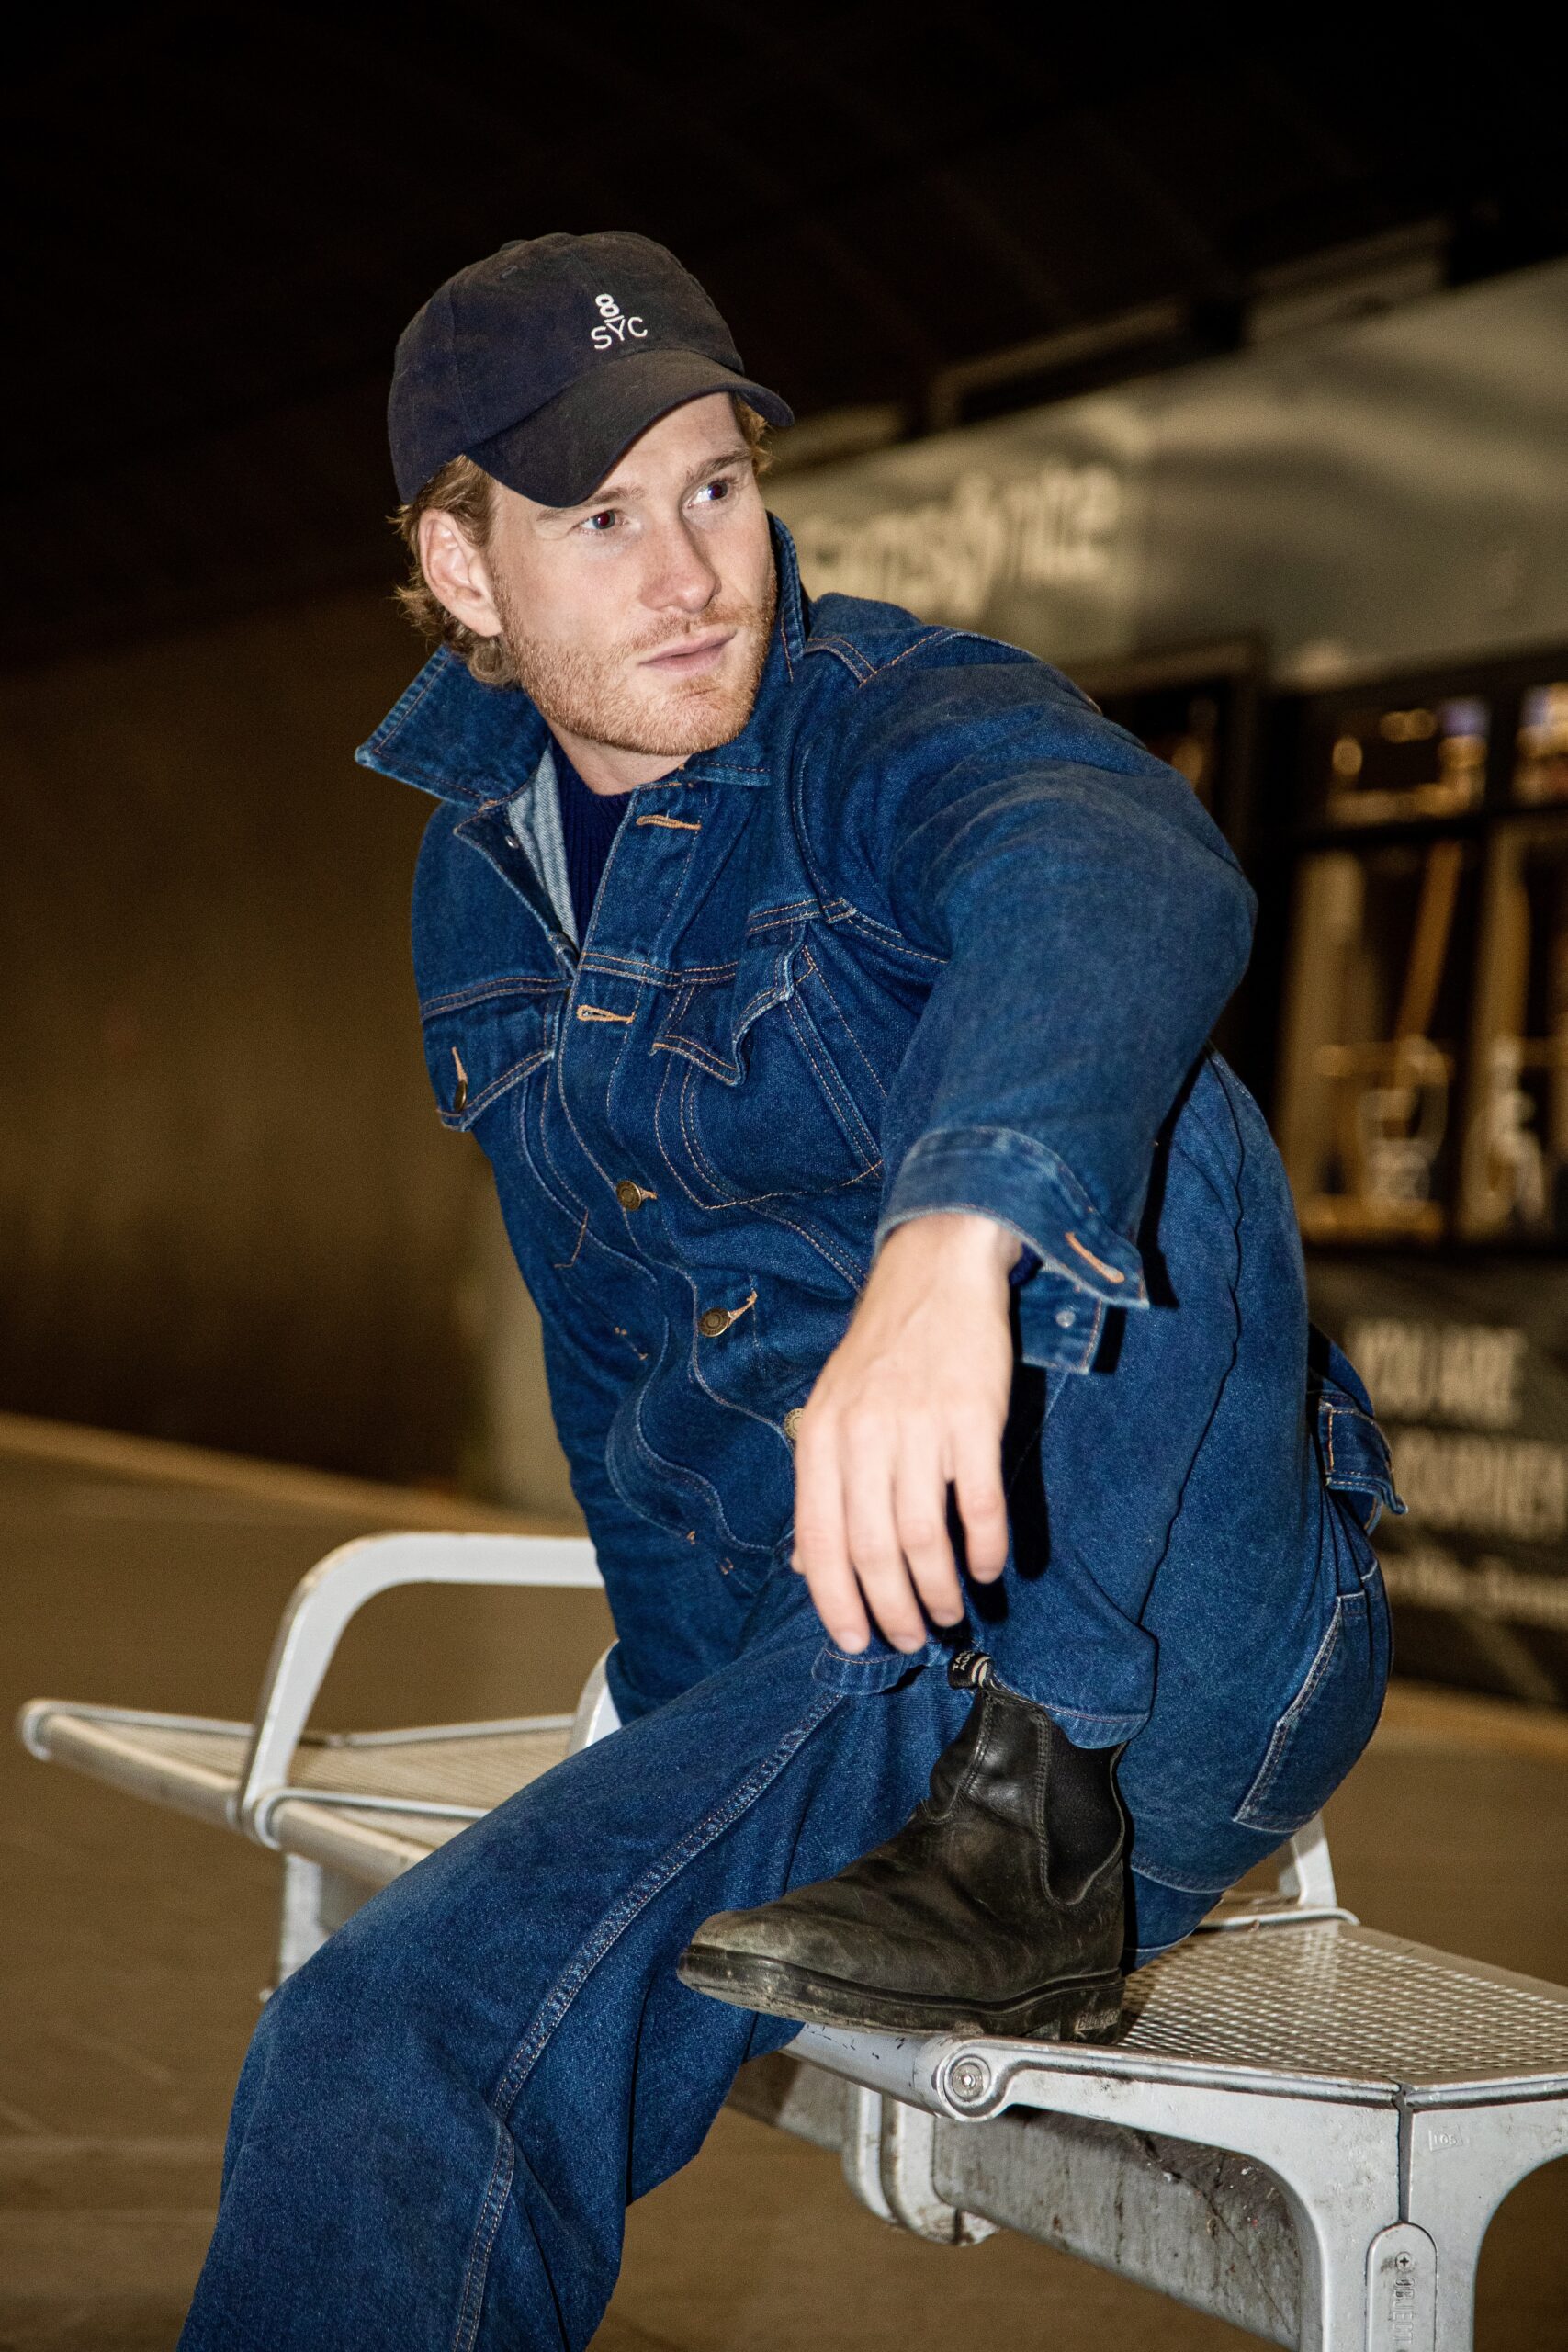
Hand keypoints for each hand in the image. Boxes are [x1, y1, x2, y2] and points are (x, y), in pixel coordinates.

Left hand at [791, 1212, 1018, 1653]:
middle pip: (873, 1550)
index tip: (856, 1642)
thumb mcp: (831, 1411)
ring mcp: (918, 1426)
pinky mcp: (972, 1418)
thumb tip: (807, 1567)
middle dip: (893, 1609)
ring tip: (951, 1612)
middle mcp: (863, 1435)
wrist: (935, 1274)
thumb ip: (820, 1487)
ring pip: (924, 1537)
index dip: (836, 1602)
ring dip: (940, 1589)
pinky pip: (979, 1504)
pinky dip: (985, 1548)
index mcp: (820, 1437)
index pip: (820, 1541)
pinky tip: (990, 1568)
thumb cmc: (881, 1352)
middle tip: (913, 1636)